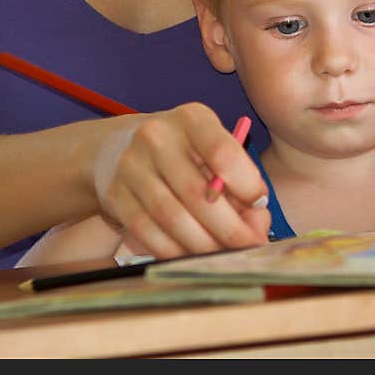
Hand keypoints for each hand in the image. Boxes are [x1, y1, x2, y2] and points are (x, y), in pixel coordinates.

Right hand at [96, 103, 270, 259]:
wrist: (119, 147)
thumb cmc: (183, 151)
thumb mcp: (212, 149)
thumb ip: (240, 181)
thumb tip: (257, 224)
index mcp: (191, 118)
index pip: (224, 153)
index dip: (247, 185)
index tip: (260, 206)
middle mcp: (157, 137)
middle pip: (198, 193)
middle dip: (230, 229)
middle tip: (250, 247)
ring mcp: (131, 165)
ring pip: (172, 217)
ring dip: (203, 246)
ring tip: (224, 256)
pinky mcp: (114, 193)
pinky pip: (147, 231)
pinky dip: (174, 250)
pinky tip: (193, 255)